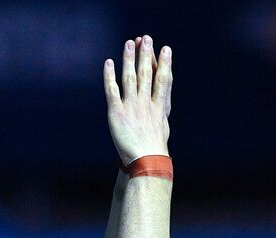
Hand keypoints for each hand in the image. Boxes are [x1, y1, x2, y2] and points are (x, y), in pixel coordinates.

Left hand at [103, 34, 171, 165]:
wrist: (146, 162)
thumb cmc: (155, 148)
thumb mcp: (162, 127)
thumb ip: (160, 112)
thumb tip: (161, 102)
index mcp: (158, 108)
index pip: (162, 80)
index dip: (164, 63)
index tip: (166, 49)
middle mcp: (146, 104)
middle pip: (146, 75)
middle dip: (147, 55)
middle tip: (147, 39)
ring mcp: (132, 107)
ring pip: (130, 78)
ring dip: (129, 59)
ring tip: (130, 43)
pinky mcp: (117, 113)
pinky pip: (112, 90)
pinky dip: (110, 76)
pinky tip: (109, 63)